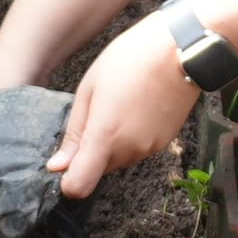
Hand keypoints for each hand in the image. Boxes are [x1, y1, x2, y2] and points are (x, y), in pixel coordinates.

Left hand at [51, 15, 201, 198]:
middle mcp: (129, 150)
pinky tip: (135, 108)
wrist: (180, 51)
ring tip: (118, 106)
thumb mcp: (90, 89)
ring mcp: (149, 148)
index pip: (78, 186)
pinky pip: (136, 150)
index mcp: (105, 136)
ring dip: (111, 144)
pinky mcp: (164, 143)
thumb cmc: (131, 60)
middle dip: (90, 152)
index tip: (64, 162)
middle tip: (96, 114)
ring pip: (117, 161)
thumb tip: (57, 166)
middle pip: (97, 171)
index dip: (67, 180)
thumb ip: (74, 132)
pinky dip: (130, 138)